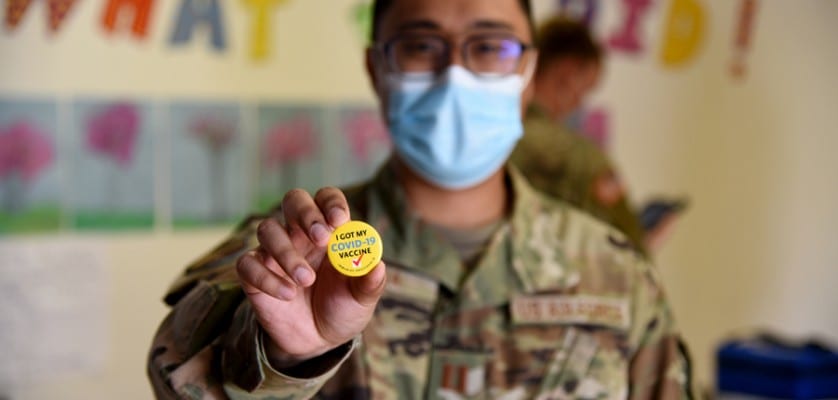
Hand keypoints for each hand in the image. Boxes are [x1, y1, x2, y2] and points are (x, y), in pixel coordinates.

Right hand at [235, 187, 385, 365]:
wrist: (317, 341)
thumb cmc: (342, 308)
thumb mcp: (361, 299)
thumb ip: (370, 282)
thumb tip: (378, 266)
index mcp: (329, 231)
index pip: (326, 199)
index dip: (331, 204)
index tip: (339, 221)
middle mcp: (299, 235)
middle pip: (294, 200)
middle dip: (306, 213)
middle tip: (320, 238)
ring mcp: (274, 253)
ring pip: (268, 230)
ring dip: (287, 252)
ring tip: (306, 280)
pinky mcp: (254, 275)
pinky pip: (248, 264)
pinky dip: (266, 277)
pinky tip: (287, 295)